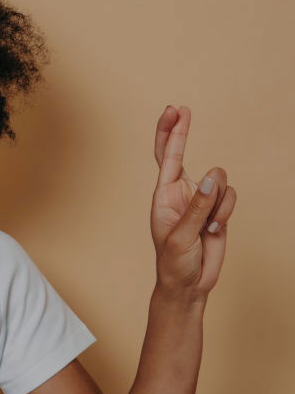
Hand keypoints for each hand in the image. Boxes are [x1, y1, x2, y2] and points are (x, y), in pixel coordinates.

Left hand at [151, 105, 236, 302]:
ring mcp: (200, 200)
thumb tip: (210, 176)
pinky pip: (230, 196)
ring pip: (218, 179)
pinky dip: (226, 211)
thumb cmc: (173, 262)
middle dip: (182, 133)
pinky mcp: (218, 209)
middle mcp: (181, 192)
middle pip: (183, 154)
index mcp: (164, 195)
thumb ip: (197, 207)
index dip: (169, 133)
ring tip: (207, 225)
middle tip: (182, 110)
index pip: (165, 157)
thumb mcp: (181, 236)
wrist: (189, 284)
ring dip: (217, 201)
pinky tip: (215, 229)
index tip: (174, 110)